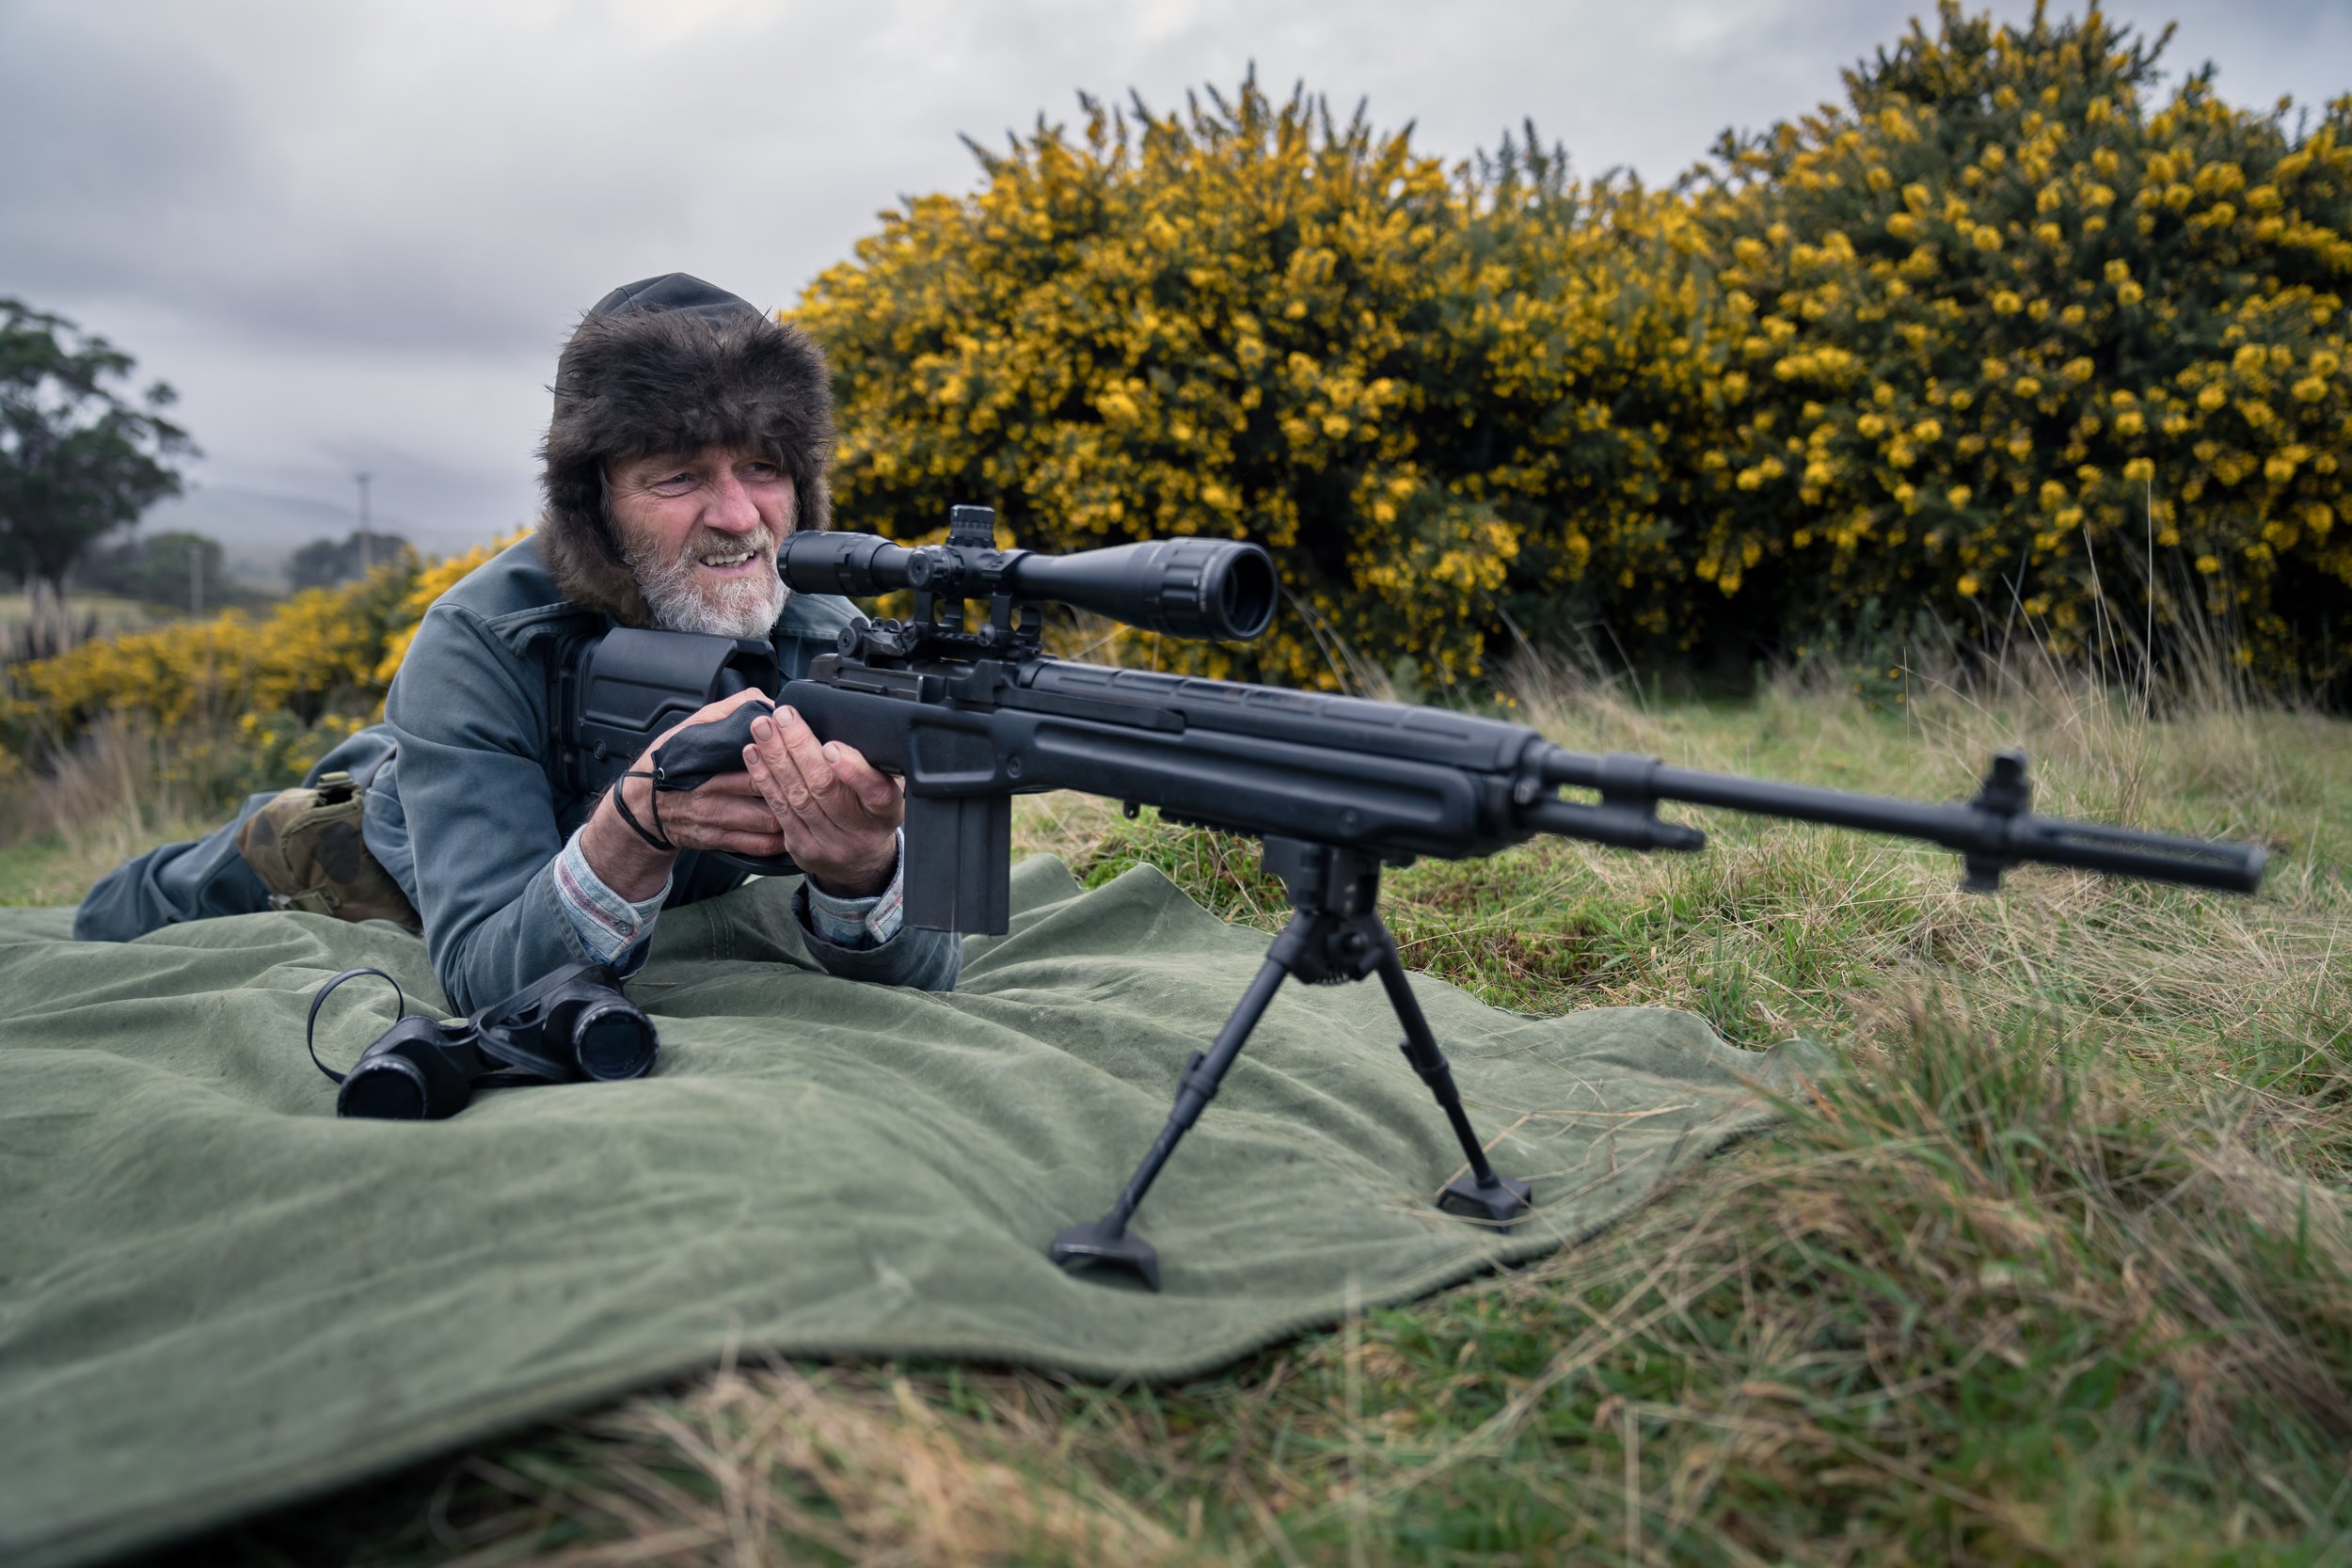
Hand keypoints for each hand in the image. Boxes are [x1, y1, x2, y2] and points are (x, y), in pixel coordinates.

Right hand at [581, 687, 792, 900]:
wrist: (641, 808)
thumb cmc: (668, 764)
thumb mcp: (690, 728)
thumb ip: (726, 711)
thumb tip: (762, 700)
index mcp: (706, 764)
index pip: (753, 762)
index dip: (781, 759)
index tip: (804, 754)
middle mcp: (711, 795)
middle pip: (764, 793)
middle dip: (793, 788)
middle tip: (817, 783)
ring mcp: (714, 821)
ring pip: (764, 822)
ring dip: (792, 816)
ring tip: (812, 807)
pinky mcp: (716, 841)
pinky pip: (754, 846)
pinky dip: (777, 841)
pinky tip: (794, 832)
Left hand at [741, 704, 904, 897]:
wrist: (862, 861)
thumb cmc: (872, 813)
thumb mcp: (888, 788)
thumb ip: (871, 765)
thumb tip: (843, 726)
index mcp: (885, 812)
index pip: (874, 791)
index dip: (852, 770)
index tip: (831, 747)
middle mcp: (858, 831)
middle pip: (825, 788)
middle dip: (800, 747)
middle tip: (783, 718)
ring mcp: (828, 843)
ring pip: (797, 796)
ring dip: (775, 758)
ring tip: (762, 729)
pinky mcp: (802, 848)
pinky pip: (779, 810)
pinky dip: (764, 779)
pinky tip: (754, 756)